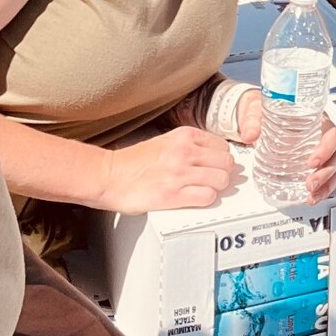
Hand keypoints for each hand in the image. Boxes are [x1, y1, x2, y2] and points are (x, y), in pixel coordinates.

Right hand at [97, 128, 237, 213]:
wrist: (109, 176)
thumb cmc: (133, 162)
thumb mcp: (165, 141)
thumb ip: (188, 145)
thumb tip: (212, 156)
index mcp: (184, 136)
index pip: (222, 145)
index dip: (221, 158)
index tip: (216, 165)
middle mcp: (185, 152)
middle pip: (226, 163)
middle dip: (223, 173)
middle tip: (214, 179)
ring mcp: (180, 173)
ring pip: (221, 180)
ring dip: (216, 188)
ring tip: (204, 189)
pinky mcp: (173, 195)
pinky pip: (207, 197)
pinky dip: (206, 199)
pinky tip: (195, 198)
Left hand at [236, 90, 335, 202]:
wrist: (258, 116)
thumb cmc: (265, 109)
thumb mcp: (257, 110)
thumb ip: (253, 120)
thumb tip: (250, 135)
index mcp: (316, 119)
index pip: (331, 133)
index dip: (326, 148)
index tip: (312, 162)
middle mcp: (322, 136)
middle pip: (335, 155)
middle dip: (325, 173)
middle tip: (310, 184)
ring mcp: (321, 151)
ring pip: (334, 169)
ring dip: (326, 185)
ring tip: (311, 195)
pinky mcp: (315, 164)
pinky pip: (327, 177)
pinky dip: (322, 190)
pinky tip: (312, 198)